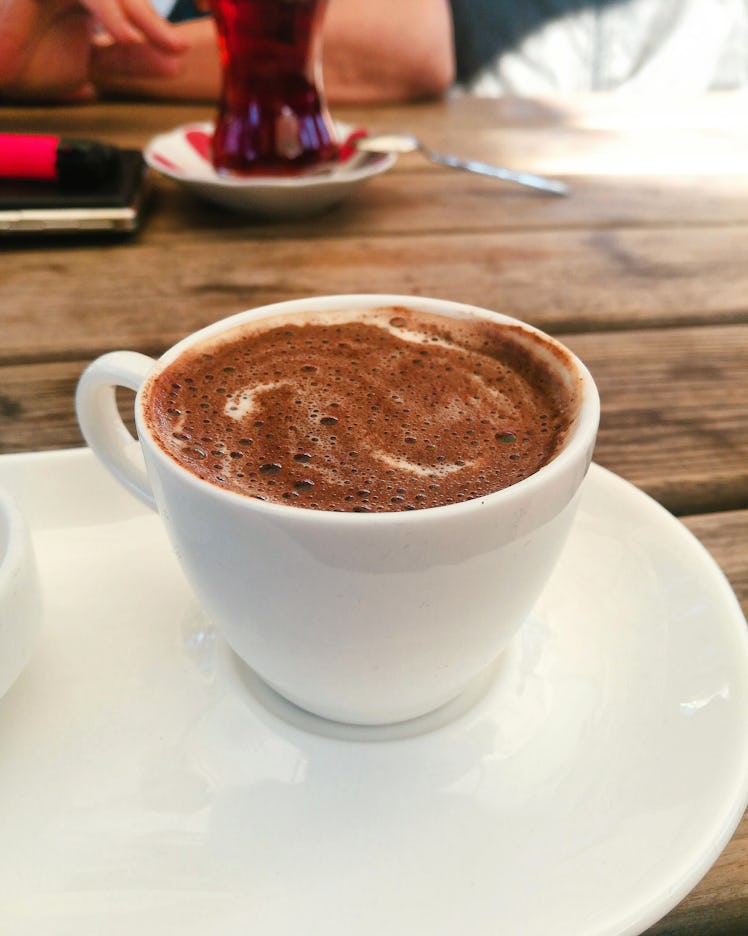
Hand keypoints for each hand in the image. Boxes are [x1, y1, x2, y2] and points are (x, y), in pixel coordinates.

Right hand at [0, 0, 187, 100]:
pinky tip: (126, 35)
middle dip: (154, 18)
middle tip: (178, 47)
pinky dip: (108, 9)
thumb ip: (130, 61)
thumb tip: (175, 64)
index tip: (181, 49)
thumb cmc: (28, 61)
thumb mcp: (91, 64)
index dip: (157, 24)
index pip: (132, 2)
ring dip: (139, 13)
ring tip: (163, 43)